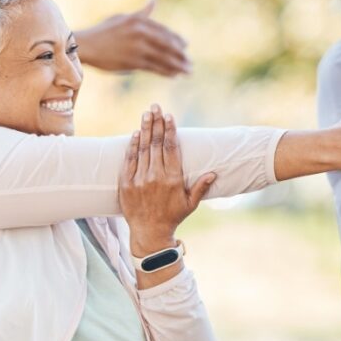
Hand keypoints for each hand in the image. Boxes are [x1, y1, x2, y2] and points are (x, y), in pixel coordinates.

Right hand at [75, 0, 190, 76]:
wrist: (87, 46)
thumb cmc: (104, 31)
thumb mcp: (123, 18)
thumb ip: (142, 13)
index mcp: (139, 21)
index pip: (164, 31)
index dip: (176, 40)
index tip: (186, 47)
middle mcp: (141, 33)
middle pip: (167, 45)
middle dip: (181, 55)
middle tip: (190, 63)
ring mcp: (138, 48)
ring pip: (163, 58)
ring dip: (177, 66)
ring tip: (187, 71)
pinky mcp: (133, 61)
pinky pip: (154, 67)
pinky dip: (166, 72)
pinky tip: (174, 76)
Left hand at [119, 104, 215, 261]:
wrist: (149, 233)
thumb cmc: (172, 217)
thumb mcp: (190, 204)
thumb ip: (201, 187)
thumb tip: (213, 173)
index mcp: (172, 179)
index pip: (171, 148)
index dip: (170, 130)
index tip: (169, 116)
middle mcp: (155, 177)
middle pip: (156, 144)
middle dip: (156, 123)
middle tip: (156, 106)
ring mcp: (139, 180)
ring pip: (142, 149)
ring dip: (144, 129)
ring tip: (146, 113)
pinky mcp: (126, 184)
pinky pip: (129, 161)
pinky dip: (132, 146)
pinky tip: (135, 133)